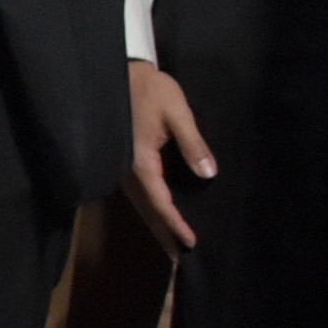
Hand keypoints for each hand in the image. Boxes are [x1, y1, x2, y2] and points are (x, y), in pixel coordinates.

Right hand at [126, 59, 216, 248]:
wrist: (118, 70)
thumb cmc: (148, 89)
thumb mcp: (176, 112)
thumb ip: (192, 143)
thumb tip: (208, 174)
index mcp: (141, 161)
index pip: (161, 201)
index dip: (176, 222)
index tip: (191, 242)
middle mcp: (129, 169)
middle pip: (148, 209)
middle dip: (165, 232)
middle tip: (181, 258)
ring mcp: (124, 165)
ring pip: (142, 202)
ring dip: (158, 222)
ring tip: (173, 244)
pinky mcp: (125, 159)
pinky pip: (140, 190)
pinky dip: (152, 206)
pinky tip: (161, 212)